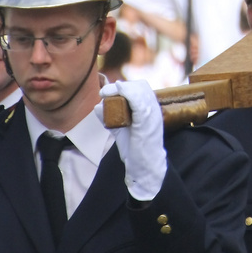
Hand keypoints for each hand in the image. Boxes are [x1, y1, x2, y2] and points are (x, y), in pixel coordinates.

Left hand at [95, 80, 166, 200]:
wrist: (144, 167)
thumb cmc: (134, 149)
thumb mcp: (120, 130)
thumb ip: (110, 118)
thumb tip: (97, 106)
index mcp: (150, 109)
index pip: (141, 88)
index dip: (125, 86)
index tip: (107, 91)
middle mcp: (154, 110)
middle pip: (140, 86)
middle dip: (121, 85)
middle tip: (104, 92)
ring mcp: (152, 115)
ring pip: (140, 91)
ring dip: (121, 89)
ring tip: (106, 94)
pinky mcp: (147, 122)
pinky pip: (140, 102)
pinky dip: (128, 93)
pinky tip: (118, 90)